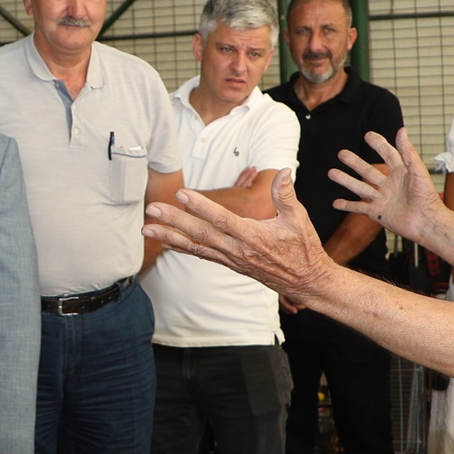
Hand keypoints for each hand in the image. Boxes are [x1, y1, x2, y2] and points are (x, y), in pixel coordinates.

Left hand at [145, 172, 338, 307]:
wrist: (307, 281)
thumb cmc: (304, 248)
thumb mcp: (299, 219)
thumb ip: (287, 195)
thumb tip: (283, 172)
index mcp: (253, 237)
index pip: (221, 220)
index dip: (201, 206)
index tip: (181, 194)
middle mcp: (237, 251)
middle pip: (200, 234)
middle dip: (174, 221)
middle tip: (152, 209)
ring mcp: (231, 259)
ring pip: (196, 247)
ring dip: (170, 237)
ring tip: (147, 229)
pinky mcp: (230, 264)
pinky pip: (202, 255)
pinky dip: (183, 247)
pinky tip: (167, 241)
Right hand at [330, 128, 442, 243]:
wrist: (426, 222)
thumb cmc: (427, 197)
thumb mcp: (417, 170)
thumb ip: (408, 152)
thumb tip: (402, 130)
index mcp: (400, 173)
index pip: (387, 154)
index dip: (379, 144)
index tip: (368, 135)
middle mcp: (389, 185)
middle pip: (367, 170)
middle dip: (354, 162)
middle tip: (341, 153)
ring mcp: (382, 199)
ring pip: (359, 187)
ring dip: (345, 180)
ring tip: (331, 173)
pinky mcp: (377, 213)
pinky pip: (359, 208)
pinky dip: (347, 205)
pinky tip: (336, 203)